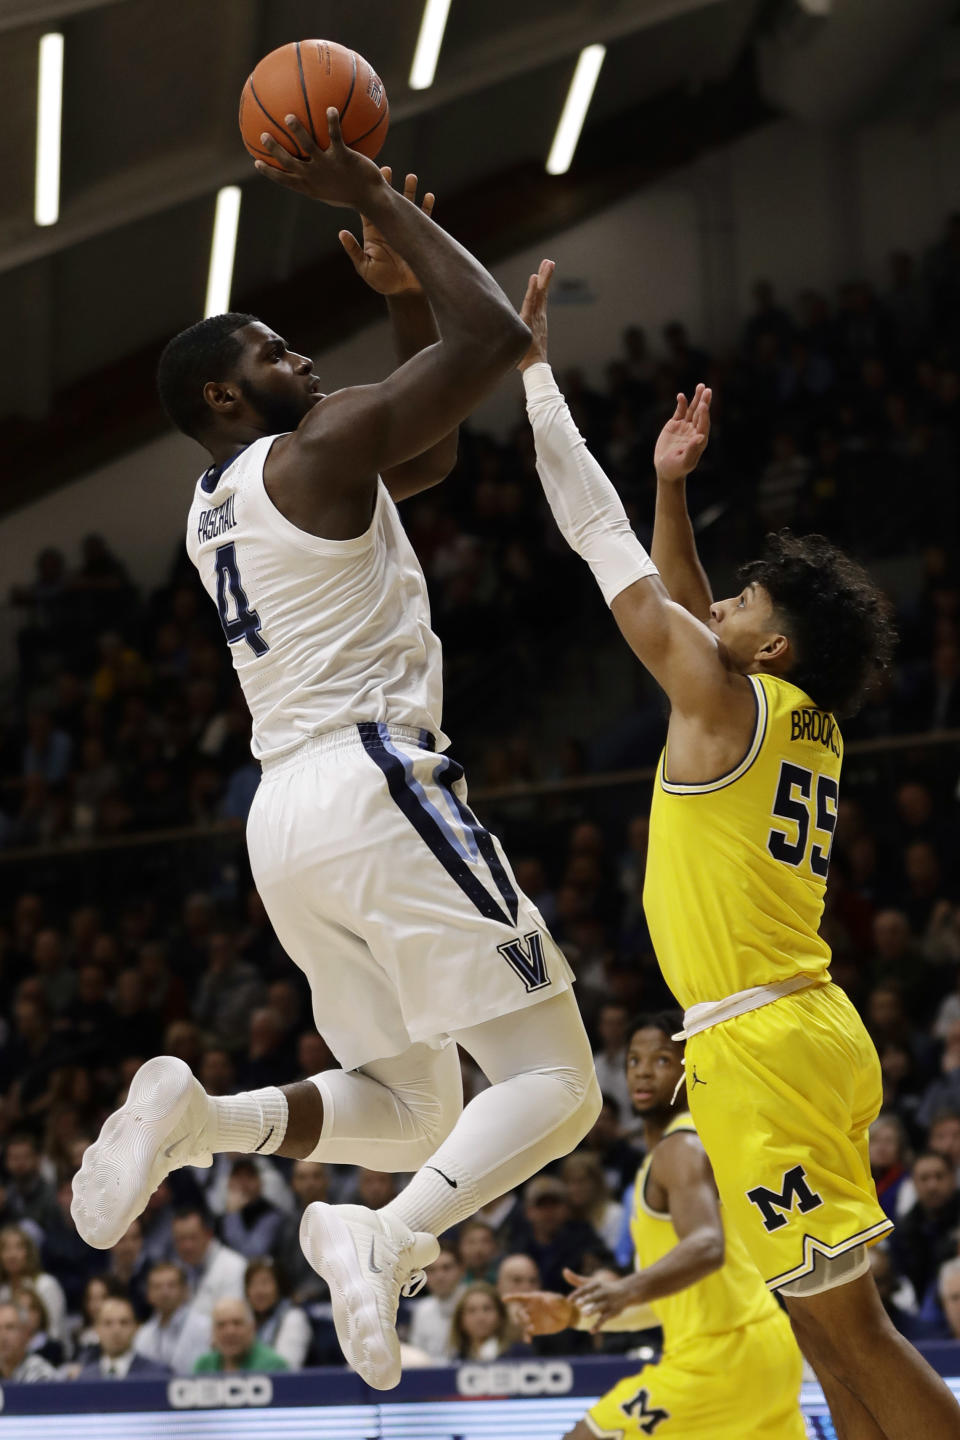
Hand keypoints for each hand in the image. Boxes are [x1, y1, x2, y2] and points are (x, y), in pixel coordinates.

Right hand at [254, 108, 385, 210]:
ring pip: (308, 147)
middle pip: (290, 162)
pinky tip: (330, 108)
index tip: (256, 162)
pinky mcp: (343, 157)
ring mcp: (328, 166)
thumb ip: (318, 178)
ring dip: (298, 132)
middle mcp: (315, 176)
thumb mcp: (330, 190)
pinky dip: (332, 122)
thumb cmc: (350, 192)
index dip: (270, 172)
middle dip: (275, 149)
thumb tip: (310, 164)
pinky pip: (335, 136)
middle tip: (264, 135)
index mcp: (310, 185)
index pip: (285, 180)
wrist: (370, 197)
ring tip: (289, 118)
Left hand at [338, 169, 434, 295]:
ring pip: (407, 206)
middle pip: (387, 201)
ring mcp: (404, 231)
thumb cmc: (382, 281)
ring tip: (411, 177)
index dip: (366, 193)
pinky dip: (427, 208)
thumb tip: (341, 233)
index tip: (365, 178)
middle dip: (388, 185)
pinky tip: (429, 196)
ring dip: (409, 192)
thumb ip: (354, 250)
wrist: (404, 292)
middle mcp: (388, 228)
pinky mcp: (419, 237)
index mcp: (373, 233)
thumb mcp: (364, 267)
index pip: (368, 208)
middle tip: (386, 169)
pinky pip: (425, 219)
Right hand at [501, 1290, 576, 1338]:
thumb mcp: (560, 1301)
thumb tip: (546, 1300)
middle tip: (528, 1319)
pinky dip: (526, 1337)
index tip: (504, 1299)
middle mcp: (531, 1309)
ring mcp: (532, 1319)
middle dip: (521, 1316)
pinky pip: (527, 1333)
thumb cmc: (563, 1304)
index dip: (512, 1298)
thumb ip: (554, 1300)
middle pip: (519, 1312)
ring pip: (521, 1322)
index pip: (520, 1297)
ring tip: (531, 1328)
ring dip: (523, 1325)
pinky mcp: (536, 1329)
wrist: (568, 1316)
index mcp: (534, 1299)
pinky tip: (528, 1341)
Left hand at [518, 258, 554, 370]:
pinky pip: (532, 302)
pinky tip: (535, 277)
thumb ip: (514, 335)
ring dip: (543, 277)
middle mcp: (538, 316)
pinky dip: (534, 289)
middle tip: (549, 262)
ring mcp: (536, 317)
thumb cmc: (525, 358)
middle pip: (542, 292)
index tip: (539, 272)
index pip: (538, 299)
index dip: (539, 286)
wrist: (533, 367)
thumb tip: (502, 335)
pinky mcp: (530, 320)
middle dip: (546, 276)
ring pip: (540, 294)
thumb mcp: (519, 342)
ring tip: (547, 263)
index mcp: (536, 319)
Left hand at [563, 1266, 634, 1328]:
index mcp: (596, 1284)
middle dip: (586, 1300)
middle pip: (593, 1296)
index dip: (577, 1294)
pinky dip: (598, 1325)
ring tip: (585, 1315)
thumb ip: (577, 1279)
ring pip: (600, 1307)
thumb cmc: (603, 1287)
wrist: (626, 1292)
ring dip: (593, 1310)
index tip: (569, 1300)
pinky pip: (605, 1319)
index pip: (586, 1288)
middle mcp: (603, 1292)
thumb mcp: (592, 1282)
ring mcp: (608, 1302)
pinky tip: (591, 1331)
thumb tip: (564, 1271)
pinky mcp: (612, 1312)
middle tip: (578, 1304)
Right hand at [653, 384, 711, 482]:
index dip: (704, 414)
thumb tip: (700, 437)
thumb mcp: (684, 461)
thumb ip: (692, 449)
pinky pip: (680, 411)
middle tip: (707, 390)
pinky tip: (681, 396)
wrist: (665, 469)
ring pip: (692, 410)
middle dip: (703, 402)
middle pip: (700, 414)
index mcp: (699, 439)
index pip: (704, 424)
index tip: (703, 405)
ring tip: (700, 386)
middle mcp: (694, 430)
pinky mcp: (675, 424)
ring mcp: (685, 426)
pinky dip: (681, 403)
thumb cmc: (676, 468)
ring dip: (696, 398)